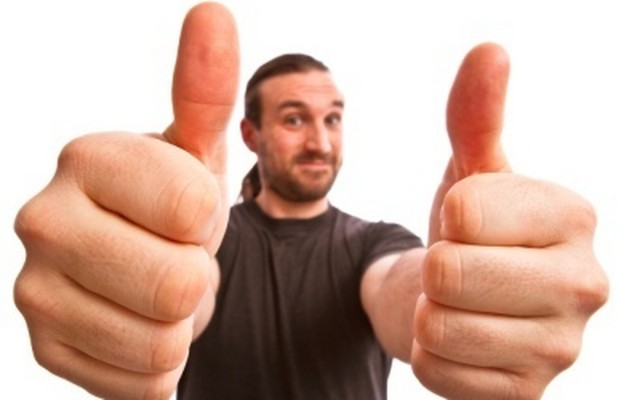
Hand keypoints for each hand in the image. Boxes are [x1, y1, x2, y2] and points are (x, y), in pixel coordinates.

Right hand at [13, 3, 237, 398]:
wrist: (142, 261)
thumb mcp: (197, 150)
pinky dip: (160, 361)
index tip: (185, 210)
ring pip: (163, 341)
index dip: (209, 218)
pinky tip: (136, 323)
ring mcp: (34, 291)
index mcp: (85, 158)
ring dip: (179, 320)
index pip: (194, 208)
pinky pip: (145, 382)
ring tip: (154, 289)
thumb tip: (214, 12)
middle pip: (179, 282)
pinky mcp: (47, 349)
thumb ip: (204, 89)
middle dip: (197, 276)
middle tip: (172, 255)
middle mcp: (41, 219)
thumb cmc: (173, 202)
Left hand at [411, 43, 608, 398]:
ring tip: (458, 303)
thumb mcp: (470, 171)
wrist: (462, 300)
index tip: (468, 225)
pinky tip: (460, 342)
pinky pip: (438, 371)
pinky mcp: (527, 395)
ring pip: (439, 326)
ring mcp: (561, 348)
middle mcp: (586, 284)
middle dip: (433, 267)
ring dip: (429, 311)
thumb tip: (489, 51)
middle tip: (457, 268)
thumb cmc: (469, 230)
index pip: (463, 210)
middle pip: (449, 271)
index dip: (446, 216)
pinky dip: (431, 354)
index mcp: (574, 216)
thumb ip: (475, 115)